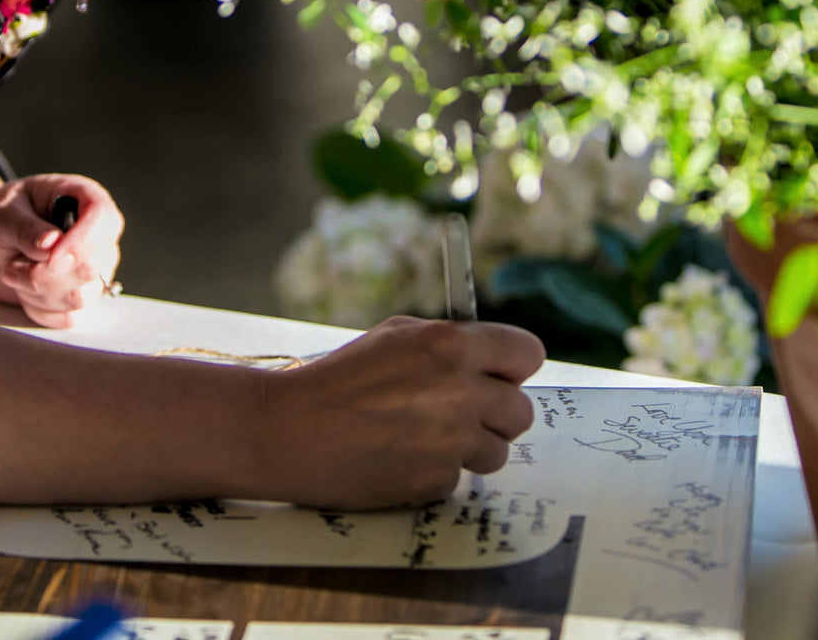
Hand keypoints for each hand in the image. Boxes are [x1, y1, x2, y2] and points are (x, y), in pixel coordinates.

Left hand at [0, 174, 123, 326]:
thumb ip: (24, 227)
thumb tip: (52, 243)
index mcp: (82, 198)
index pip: (105, 219)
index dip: (83, 243)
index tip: (52, 261)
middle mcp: (92, 232)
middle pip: (94, 266)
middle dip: (46, 275)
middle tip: (12, 266)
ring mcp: (87, 266)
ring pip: (82, 297)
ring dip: (38, 292)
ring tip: (12, 272)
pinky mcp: (75, 293)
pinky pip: (70, 317)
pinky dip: (39, 310)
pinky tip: (22, 290)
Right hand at [255, 316, 543, 509]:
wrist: (289, 430)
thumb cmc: (338, 379)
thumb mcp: (395, 335)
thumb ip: (450, 343)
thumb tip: (490, 359)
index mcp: (451, 345)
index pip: (528, 353)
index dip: (513, 366)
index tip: (500, 375)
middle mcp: (460, 392)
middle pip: (522, 411)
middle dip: (496, 413)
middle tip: (461, 411)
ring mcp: (451, 441)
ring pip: (497, 452)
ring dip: (470, 448)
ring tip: (425, 436)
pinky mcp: (435, 481)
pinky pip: (457, 478)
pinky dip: (435, 472)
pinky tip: (400, 457)